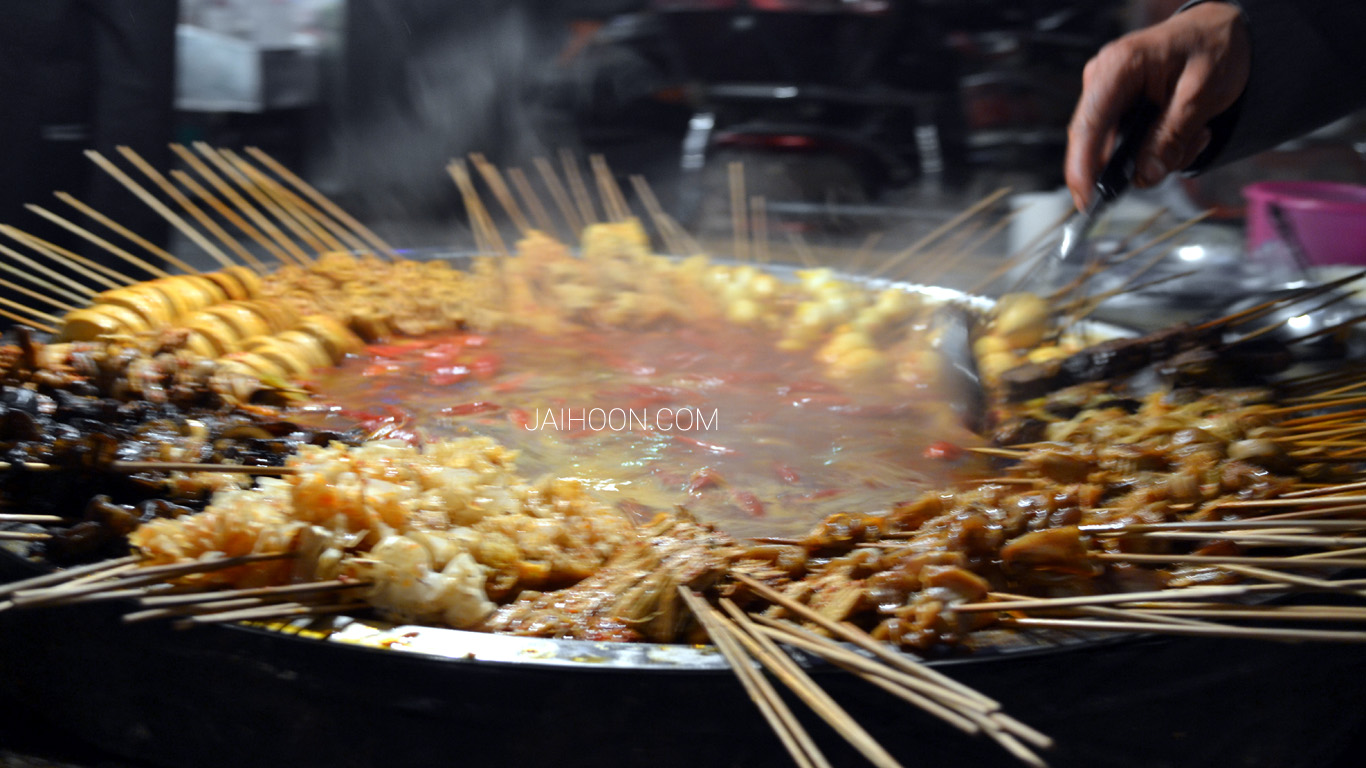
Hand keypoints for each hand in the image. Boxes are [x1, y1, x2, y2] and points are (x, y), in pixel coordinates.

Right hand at [1065, 2, 1250, 209]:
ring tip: (1194, 136)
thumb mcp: (1202, 94)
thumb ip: (1173, 136)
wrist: (1221, 31)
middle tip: (1178, 159)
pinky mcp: (1116, 107)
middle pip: (1096, 143)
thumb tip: (1146, 175)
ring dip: (1154, 155)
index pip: (1088, 126)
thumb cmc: (1213, 48)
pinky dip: (1155, 149)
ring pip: (1115, 149)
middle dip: (1135, 163)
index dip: (1082, 169)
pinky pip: (1126, 143)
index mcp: (1117, 67)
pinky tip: (1185, 133)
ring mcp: (1106, 94)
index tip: (1087, 202)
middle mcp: (1102, 80)